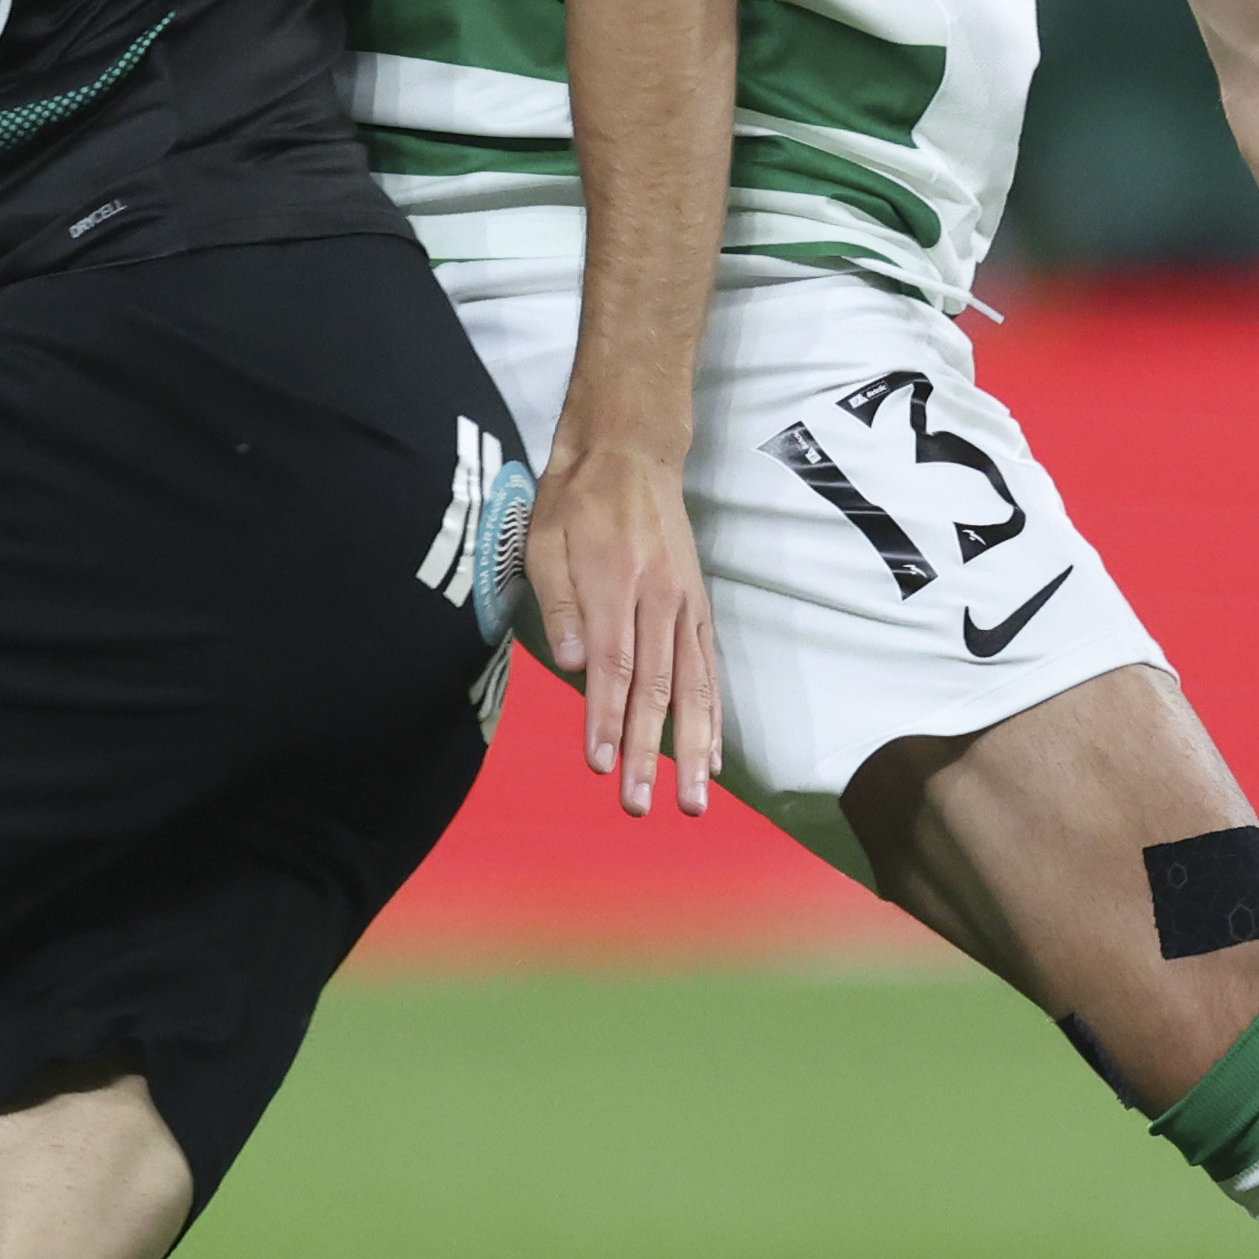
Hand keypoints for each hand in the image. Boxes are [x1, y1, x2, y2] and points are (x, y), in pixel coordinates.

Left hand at [517, 434, 719, 817]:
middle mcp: (660, 600)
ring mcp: (686, 606)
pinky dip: (713, 717)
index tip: (602, 765)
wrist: (631, 453)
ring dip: (690, 748)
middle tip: (642, 804)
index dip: (608, 719)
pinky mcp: (699, 609)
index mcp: (617, 583)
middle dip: (650, 752)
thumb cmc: (576, 501)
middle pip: (657, 688)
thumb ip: (560, 605)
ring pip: (693, 688)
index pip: (614, 665)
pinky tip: (711, 756)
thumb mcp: (545, 541)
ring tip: (690, 799)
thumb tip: (571, 665)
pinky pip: (710, 670)